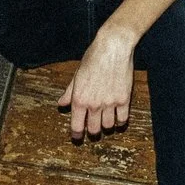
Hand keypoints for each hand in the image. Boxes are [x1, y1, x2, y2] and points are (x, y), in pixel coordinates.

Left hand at [57, 26, 137, 140]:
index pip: (77, 126)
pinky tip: (119, 119)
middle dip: (93, 132)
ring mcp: (109, 103)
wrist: (113, 46)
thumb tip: (61, 104)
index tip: (78, 137)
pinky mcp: (123, 99)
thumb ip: (69, 92)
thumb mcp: (77, 75)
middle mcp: (93, 104)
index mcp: (79, 99)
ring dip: (106, 127)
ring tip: (106, 122)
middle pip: (94, 130)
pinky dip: (120, 122)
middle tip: (94, 130)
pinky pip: (122, 119)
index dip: (77, 135)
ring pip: (108, 126)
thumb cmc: (93, 57)